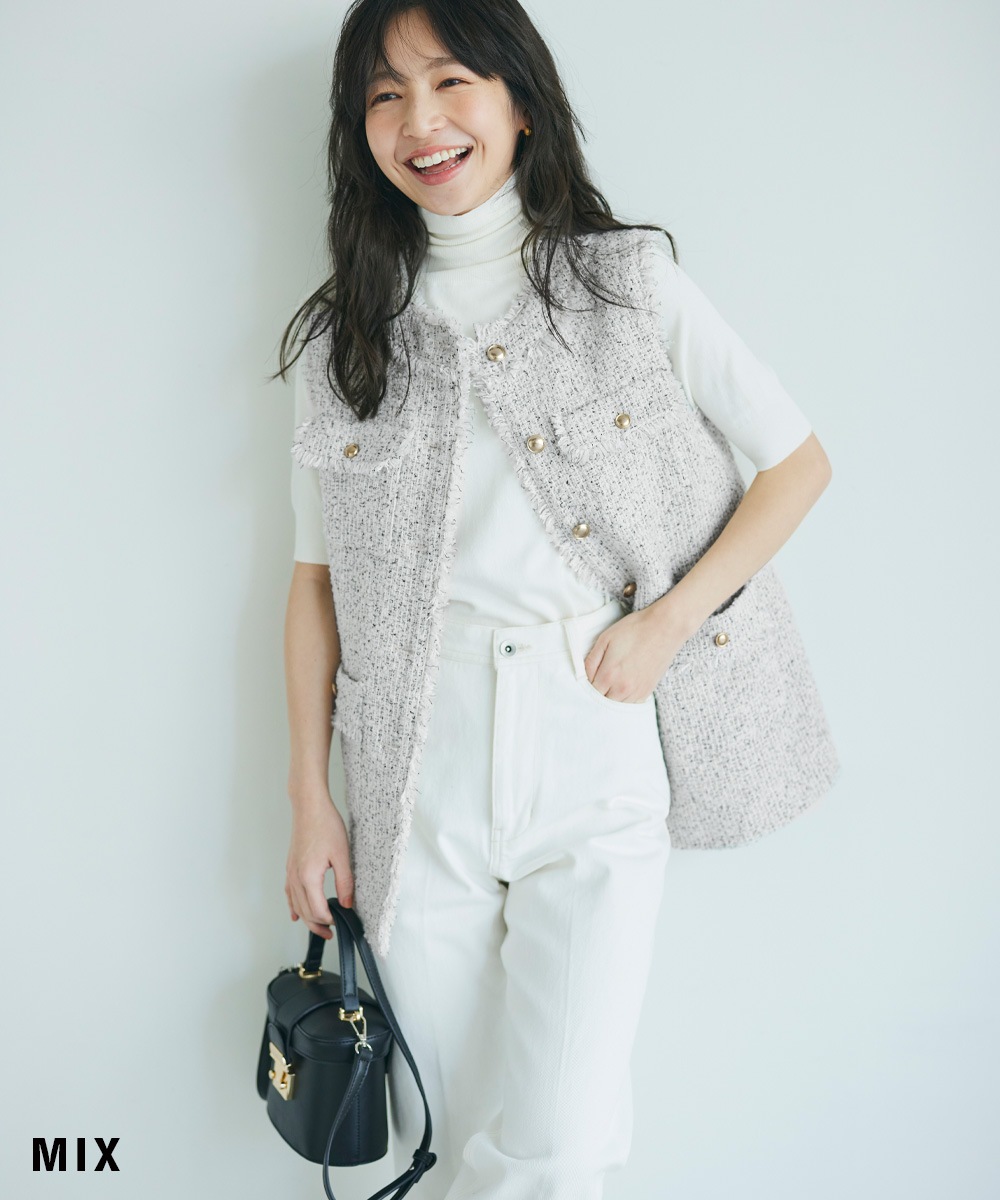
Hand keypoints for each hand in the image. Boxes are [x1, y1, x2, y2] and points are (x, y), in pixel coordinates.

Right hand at [285, 790, 354, 940]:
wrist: (309, 806)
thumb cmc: (326, 825)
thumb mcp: (342, 855)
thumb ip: (345, 882)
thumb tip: (348, 904)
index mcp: (309, 877)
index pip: (317, 910)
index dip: (329, 920)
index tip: (341, 923)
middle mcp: (296, 877)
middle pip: (305, 912)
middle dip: (318, 925)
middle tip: (331, 934)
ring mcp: (291, 872)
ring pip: (296, 905)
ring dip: (307, 919)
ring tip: (320, 927)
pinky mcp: (290, 867)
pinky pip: (289, 893)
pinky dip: (293, 906)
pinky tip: (295, 914)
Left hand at [583, 605, 688, 703]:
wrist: (664, 628)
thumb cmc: (634, 630)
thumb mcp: (605, 639)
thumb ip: (591, 660)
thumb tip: (584, 676)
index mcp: (609, 674)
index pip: (590, 691)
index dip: (587, 684)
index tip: (588, 677)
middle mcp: (622, 688)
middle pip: (602, 701)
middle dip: (597, 692)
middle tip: (599, 680)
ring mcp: (636, 692)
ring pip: (616, 705)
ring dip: (610, 698)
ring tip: (611, 683)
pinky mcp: (647, 691)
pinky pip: (631, 704)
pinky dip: (624, 700)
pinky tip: (623, 688)